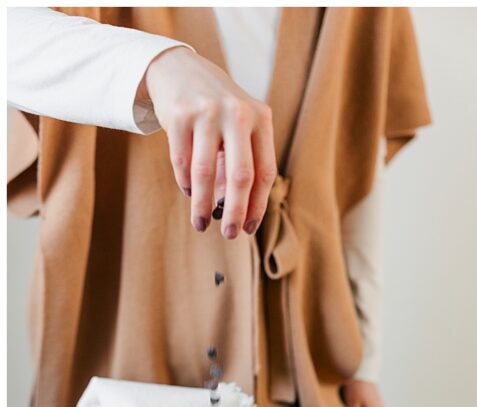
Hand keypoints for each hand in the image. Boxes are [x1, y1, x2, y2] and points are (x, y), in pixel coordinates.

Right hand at [142, 46, 276, 238]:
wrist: (178, 68)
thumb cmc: (217, 109)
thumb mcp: (239, 126)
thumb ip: (242, 162)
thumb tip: (234, 210)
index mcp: (261, 119)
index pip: (265, 172)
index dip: (257, 205)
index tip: (248, 228)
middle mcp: (238, 114)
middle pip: (241, 176)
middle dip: (234, 210)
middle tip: (229, 234)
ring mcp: (208, 112)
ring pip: (206, 173)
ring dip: (202, 204)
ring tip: (200, 224)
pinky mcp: (179, 114)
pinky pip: (182, 161)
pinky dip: (185, 183)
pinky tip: (189, 193)